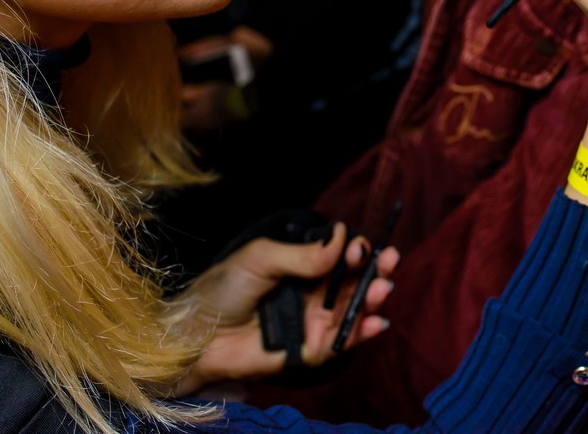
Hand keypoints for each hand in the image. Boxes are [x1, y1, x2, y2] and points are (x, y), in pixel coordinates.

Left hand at [173, 225, 398, 393]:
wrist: (198, 337)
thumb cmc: (223, 290)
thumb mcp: (261, 259)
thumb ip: (303, 254)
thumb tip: (343, 236)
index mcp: (301, 267)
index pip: (340, 256)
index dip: (356, 250)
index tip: (362, 247)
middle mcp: (313, 293)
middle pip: (355, 280)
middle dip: (376, 270)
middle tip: (389, 261)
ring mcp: (314, 322)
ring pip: (355, 309)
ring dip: (374, 298)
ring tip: (382, 288)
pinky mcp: (311, 351)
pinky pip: (343, 342)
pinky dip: (363, 332)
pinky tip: (376, 321)